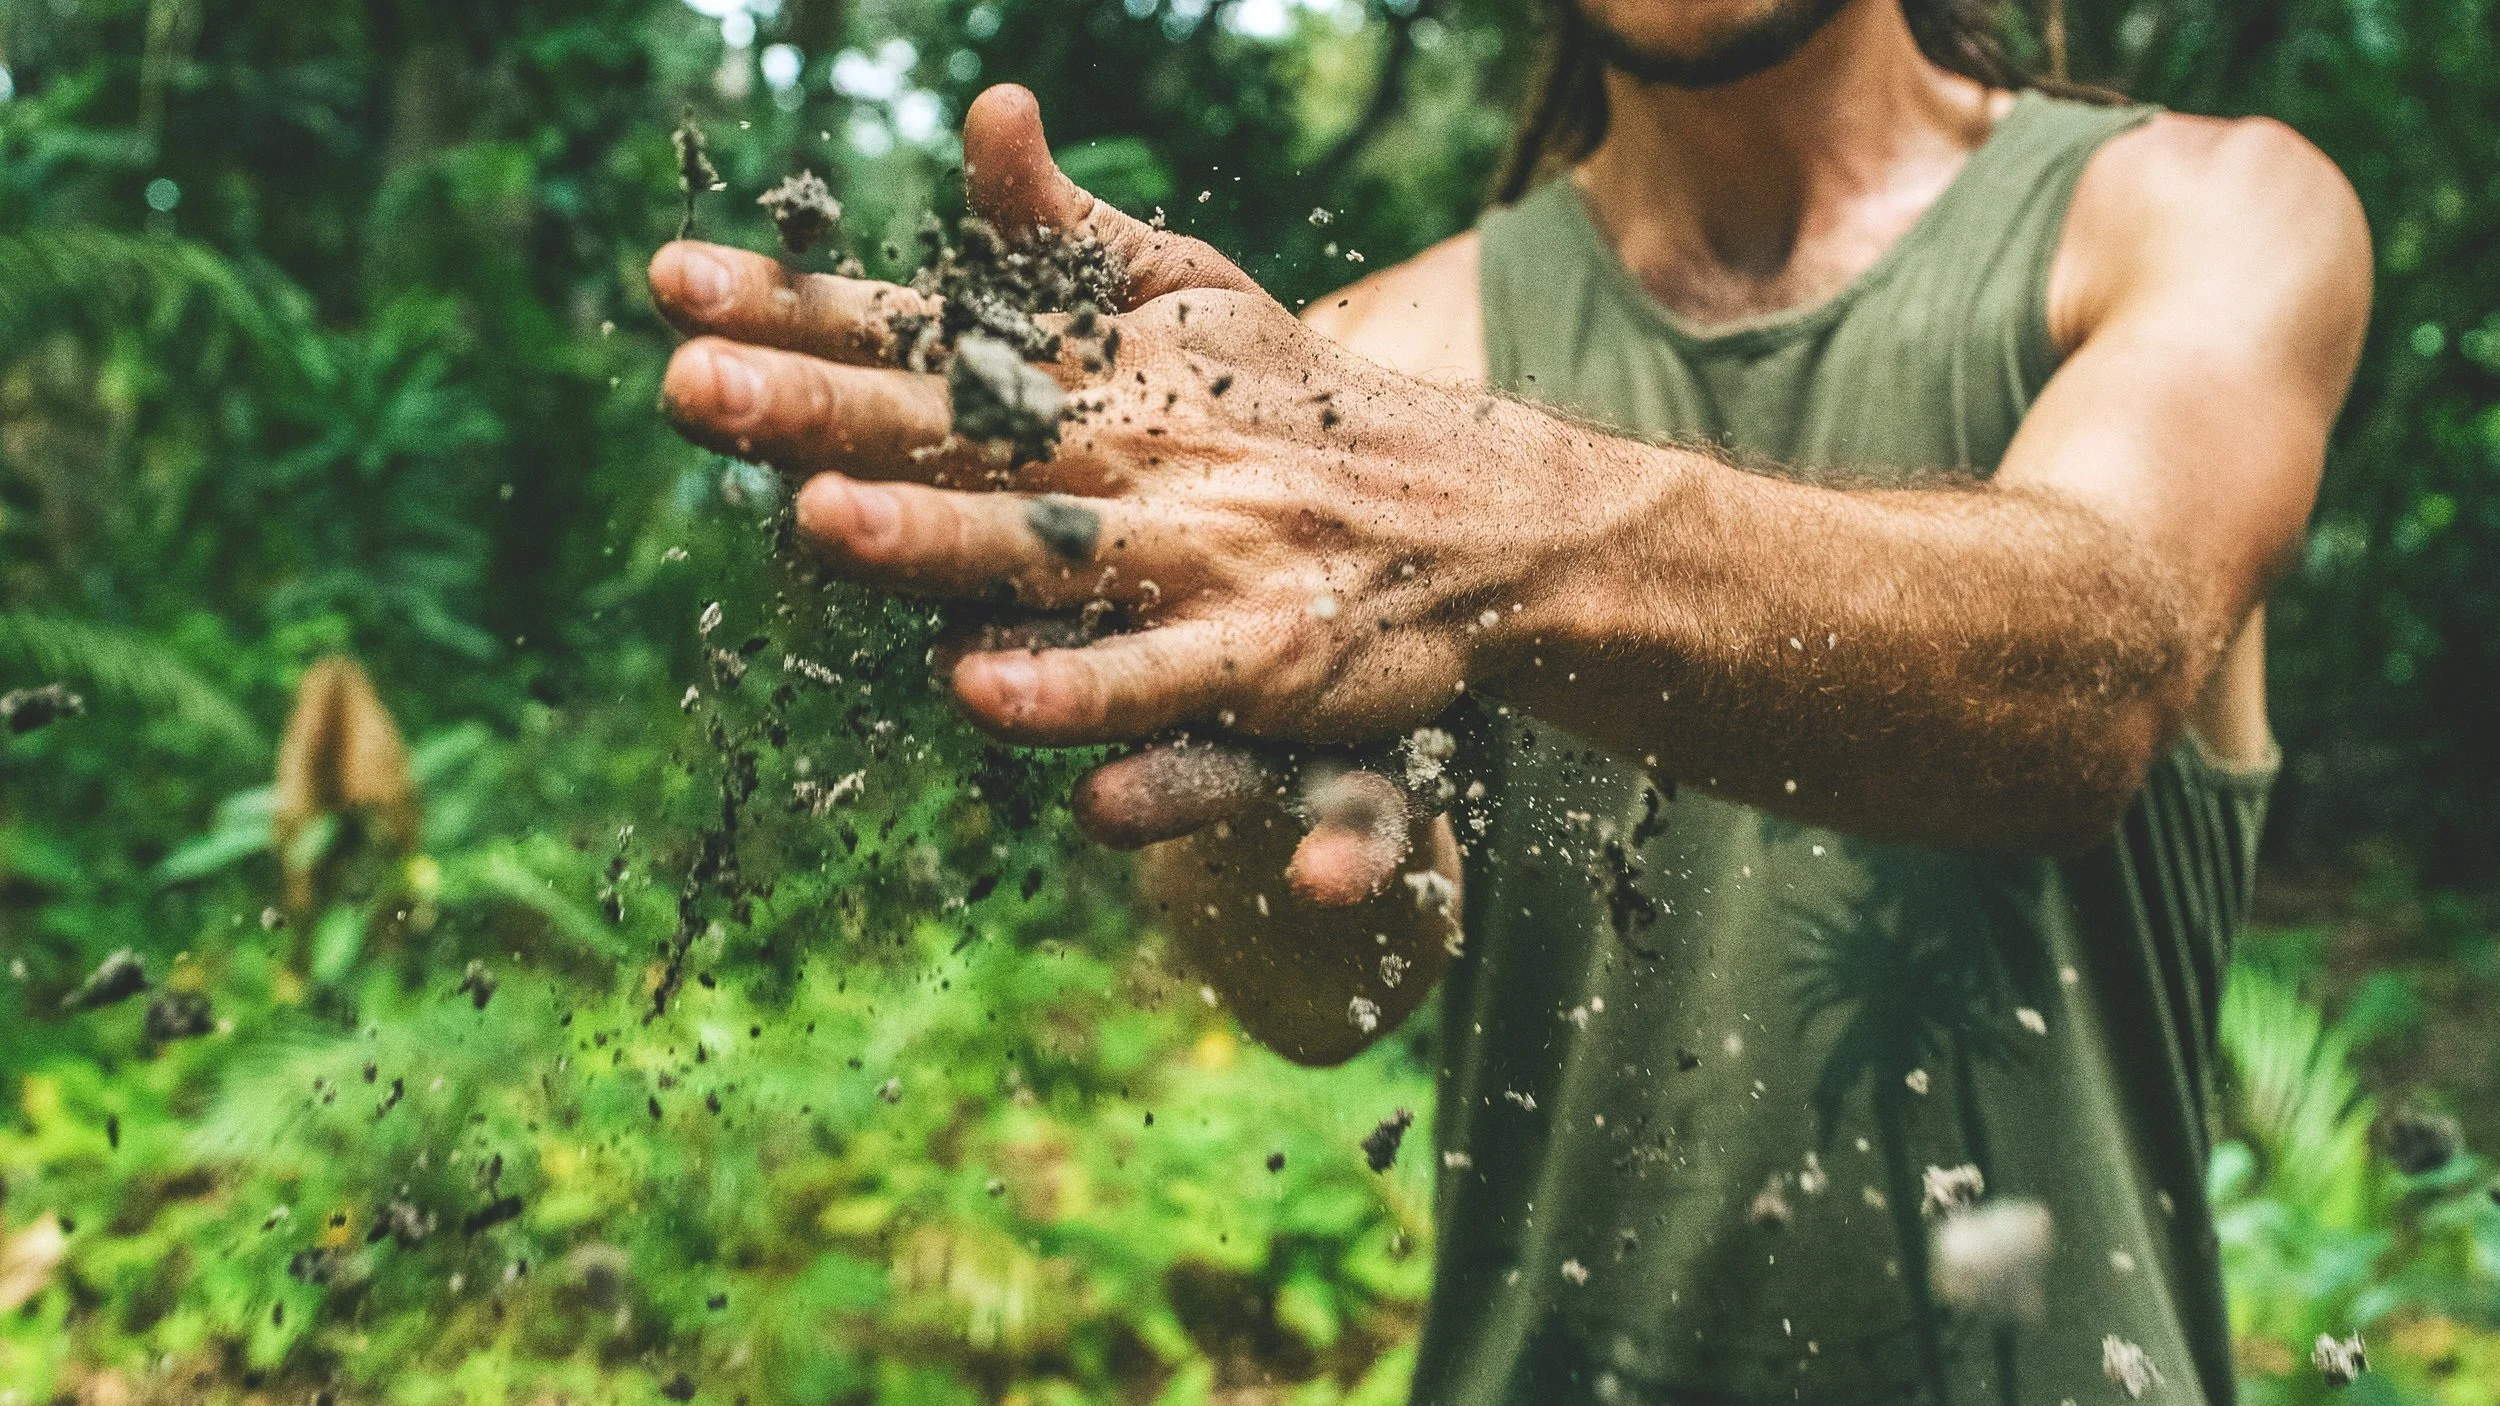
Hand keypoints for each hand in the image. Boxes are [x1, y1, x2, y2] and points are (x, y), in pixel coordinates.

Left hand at [650, 86, 1562, 893]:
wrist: (1475, 517)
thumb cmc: (1293, 409)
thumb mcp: (1186, 296)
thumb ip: (1064, 231)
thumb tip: (986, 106)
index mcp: (1090, 372)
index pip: (917, 331)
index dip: (794, 306)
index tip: (665, 281)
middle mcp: (1129, 455)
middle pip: (952, 432)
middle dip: (818, 409)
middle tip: (688, 385)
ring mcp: (1197, 554)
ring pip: (1047, 552)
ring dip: (936, 541)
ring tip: (821, 526)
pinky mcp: (1264, 656)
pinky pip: (1161, 683)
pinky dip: (1083, 691)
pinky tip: (986, 696)